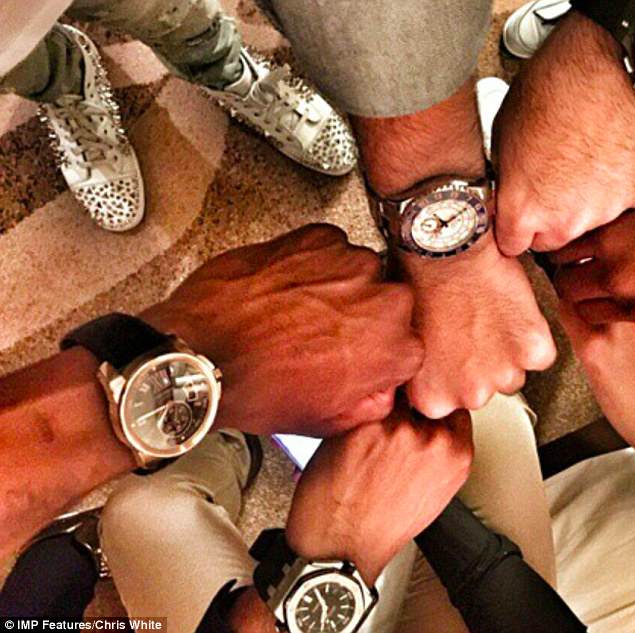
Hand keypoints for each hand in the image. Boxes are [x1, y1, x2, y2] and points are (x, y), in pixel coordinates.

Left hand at [141, 224, 423, 436]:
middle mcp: (384, 299)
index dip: (381, 352)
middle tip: (328, 333)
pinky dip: (313, 265)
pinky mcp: (317, 237)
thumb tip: (384, 387)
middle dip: (366, 315)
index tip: (360, 354)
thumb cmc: (258, 388)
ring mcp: (351, 263)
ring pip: (361, 272)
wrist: (201, 352)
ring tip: (302, 312)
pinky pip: (329, 250)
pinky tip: (288, 292)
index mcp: (397, 347)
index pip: (410, 343)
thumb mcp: (329, 421)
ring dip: (340, 288)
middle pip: (391, 302)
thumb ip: (375, 401)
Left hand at [286, 404, 473, 583]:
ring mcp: (399, 429)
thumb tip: (429, 421)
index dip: (434, 404)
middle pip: (423, 395)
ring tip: (363, 439)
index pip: (454, 406)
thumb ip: (438, 451)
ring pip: (391, 395)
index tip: (422, 408)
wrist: (339, 549)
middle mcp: (433, 439)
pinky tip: (346, 441)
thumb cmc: (379, 527)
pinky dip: (352, 415)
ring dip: (378, 407)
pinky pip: (362, 404)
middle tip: (386, 427)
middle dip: (406, 404)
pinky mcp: (365, 426)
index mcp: (456, 455)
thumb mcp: (431, 492)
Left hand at [401, 234, 556, 417]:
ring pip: (516, 371)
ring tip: (489, 316)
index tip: (454, 354)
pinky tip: (510, 311)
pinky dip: (532, 333)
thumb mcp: (408, 342)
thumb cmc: (420, 283)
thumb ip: (425, 374)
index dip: (455, 374)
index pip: (454, 402)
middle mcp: (469, 394)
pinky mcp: (533, 351)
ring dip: (508, 349)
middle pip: (488, 388)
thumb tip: (433, 377)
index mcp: (434, 398)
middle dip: (483, 363)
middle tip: (472, 328)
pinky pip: (541, 352)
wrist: (447, 249)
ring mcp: (504, 374)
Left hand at [492, 13, 634, 254]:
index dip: (515, 227)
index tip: (519, 215)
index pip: (513, 246)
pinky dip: (616, 184)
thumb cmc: (557, 85)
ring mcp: (607, 210)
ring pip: (590, 221)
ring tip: (586, 158)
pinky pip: (621, 200)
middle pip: (553, 240)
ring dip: (585, 200)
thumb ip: (509, 180)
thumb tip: (509, 192)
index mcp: (524, 209)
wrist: (613, 62)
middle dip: (550, 218)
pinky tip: (610, 152)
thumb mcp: (505, 134)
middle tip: (553, 180)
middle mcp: (566, 221)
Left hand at [553, 161, 634, 336]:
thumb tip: (598, 217)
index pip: (558, 250)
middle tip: (582, 267)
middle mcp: (620, 277)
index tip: (565, 245)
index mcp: (612, 237)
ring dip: (597, 298)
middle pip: (566, 287)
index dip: (561, 245)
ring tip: (618, 282)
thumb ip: (621, 213)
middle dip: (570, 276)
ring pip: (592, 312)